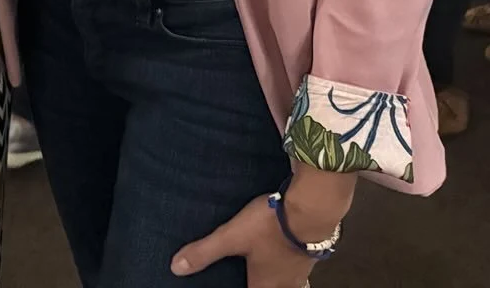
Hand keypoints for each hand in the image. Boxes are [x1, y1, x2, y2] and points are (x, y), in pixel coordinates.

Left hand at [172, 168, 352, 287]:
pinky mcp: (311, 250)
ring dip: (276, 278)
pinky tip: (283, 251)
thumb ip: (204, 252)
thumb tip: (176, 268)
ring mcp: (301, 268)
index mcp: (265, 285)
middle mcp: (286, 283)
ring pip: (288, 282)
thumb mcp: (231, 237)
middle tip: (250, 278)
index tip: (235, 284)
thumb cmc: (271, 226)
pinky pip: (297, 265)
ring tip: (265, 271)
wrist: (313, 209)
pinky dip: (287, 263)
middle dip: (259, 285)